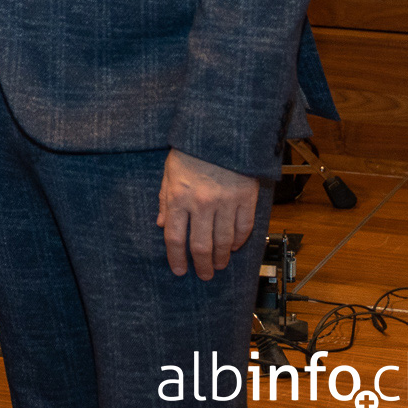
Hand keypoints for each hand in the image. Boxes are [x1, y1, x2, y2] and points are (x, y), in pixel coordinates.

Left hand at [157, 148, 261, 279]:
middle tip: (204, 275)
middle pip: (200, 246)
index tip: (179, 270)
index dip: (176, 258)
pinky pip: (243, 228)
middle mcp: (201, 204)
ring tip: (219, 265)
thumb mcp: (169, 173)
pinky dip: (239, 241)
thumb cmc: (191, 151)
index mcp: (179, 197)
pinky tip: (234, 247)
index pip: (174, 238)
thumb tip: (161, 225)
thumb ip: (165, 200)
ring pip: (224, 242)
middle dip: (202, 265)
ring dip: (221, 258)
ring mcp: (226, 203)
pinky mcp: (246, 199)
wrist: (220, 133)